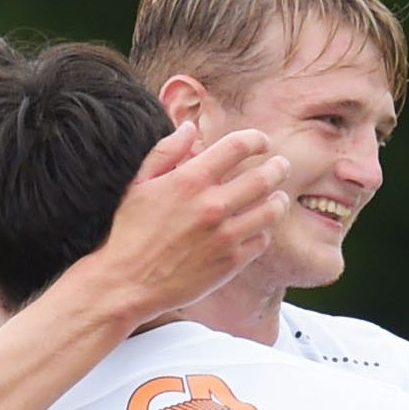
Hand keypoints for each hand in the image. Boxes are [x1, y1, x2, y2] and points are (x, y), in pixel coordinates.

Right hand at [66, 123, 288, 323]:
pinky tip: (258, 226)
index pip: (238, 146)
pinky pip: (262, 239)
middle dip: (278, 167)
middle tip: (281, 165)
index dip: (257, 139)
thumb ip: (166, 152)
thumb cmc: (129, 230)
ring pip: (271, 209)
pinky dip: (263, 230)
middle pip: (264, 177)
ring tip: (278, 196)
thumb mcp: (139, 184)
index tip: (262, 142)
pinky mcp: (232, 261)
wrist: (127, 282)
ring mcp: (225, 235)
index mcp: (189, 180)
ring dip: (279, 199)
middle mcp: (212, 205)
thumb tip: (190, 127)